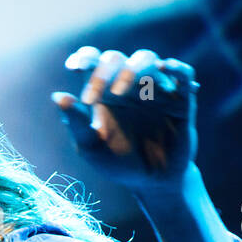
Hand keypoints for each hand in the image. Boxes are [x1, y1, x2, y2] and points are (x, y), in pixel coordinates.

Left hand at [52, 47, 198, 194]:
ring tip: (120, 92)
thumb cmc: (118, 163)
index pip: (95, 62)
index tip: (74, 66)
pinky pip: (183, 75)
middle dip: (104, 72)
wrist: (151, 183)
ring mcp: (155, 90)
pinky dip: (175, 68)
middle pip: (117, 58)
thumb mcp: (91, 147)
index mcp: (105, 92)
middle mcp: (130, 85)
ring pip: (147, 59)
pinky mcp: (181, 101)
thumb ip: (76, 123)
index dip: (85, 57)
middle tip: (94, 97)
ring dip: (132, 69)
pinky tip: (165, 68)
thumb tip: (57, 96)